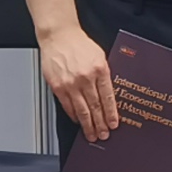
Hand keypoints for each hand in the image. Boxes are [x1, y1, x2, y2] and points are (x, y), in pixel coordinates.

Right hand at [42, 22, 116, 138]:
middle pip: (95, 107)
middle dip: (100, 124)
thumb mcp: (100, 56)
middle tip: (103, 135)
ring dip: (87, 125)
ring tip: (91, 134)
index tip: (114, 124)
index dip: (111, 114)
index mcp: (100, 69)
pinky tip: (78, 121)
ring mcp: (70, 83)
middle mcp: (85, 78)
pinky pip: (67, 106)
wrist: (59, 36)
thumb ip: (104, 75)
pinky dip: (73, 115)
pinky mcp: (57, 86)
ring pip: (81, 110)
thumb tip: (109, 96)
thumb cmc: (79, 44)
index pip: (108, 98)